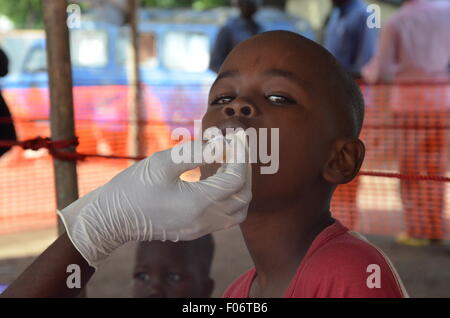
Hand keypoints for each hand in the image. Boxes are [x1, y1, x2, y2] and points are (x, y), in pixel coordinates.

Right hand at [58, 134, 250, 268]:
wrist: (112, 219)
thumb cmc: (133, 188)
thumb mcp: (162, 163)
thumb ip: (195, 152)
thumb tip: (220, 144)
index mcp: (197, 204)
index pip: (235, 180)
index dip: (239, 156)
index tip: (234, 138)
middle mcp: (204, 221)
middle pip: (242, 196)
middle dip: (243, 169)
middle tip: (235, 147)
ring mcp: (201, 229)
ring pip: (237, 210)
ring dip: (238, 185)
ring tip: (226, 161)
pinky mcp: (195, 230)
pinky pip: (224, 215)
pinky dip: (227, 195)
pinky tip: (213, 176)